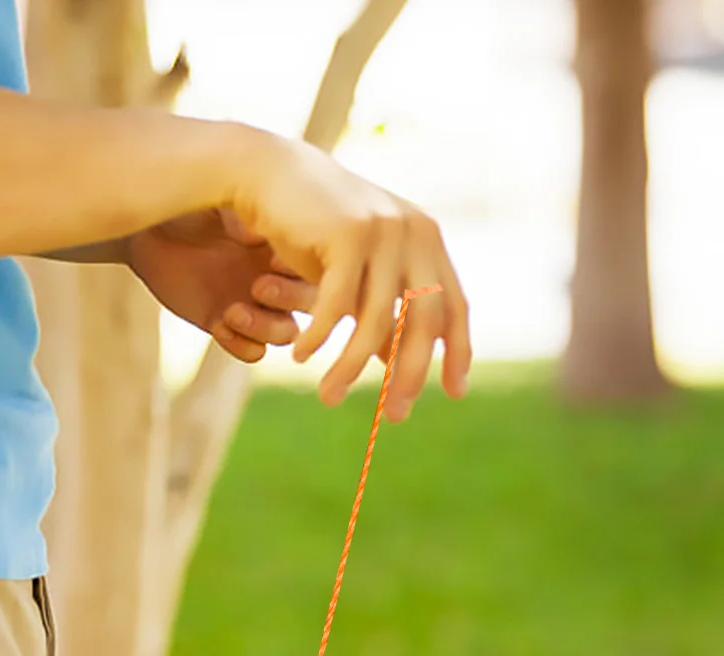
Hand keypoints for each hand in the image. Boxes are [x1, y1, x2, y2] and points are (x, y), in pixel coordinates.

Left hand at [125, 208, 316, 363]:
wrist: (148, 233)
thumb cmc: (185, 208)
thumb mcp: (217, 202)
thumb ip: (244, 213)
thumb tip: (259, 236)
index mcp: (283, 247)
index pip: (315, 270)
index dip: (301, 272)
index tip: (273, 260)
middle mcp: (276, 280)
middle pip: (312, 307)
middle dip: (289, 300)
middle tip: (258, 287)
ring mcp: (255, 307)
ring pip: (286, 334)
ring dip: (265, 328)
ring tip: (232, 312)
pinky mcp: (228, 328)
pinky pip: (253, 351)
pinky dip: (240, 345)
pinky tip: (218, 326)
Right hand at [230, 134, 470, 419]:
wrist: (266, 172)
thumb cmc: (314, 227)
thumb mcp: (360, 272)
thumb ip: (384, 312)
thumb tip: (399, 366)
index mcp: (427, 239)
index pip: (454, 306)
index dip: (457, 352)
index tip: (455, 393)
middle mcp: (413, 232)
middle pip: (423, 321)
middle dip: (410, 373)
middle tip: (394, 416)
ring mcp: (383, 229)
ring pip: (375, 320)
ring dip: (351, 366)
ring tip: (328, 397)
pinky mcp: (348, 233)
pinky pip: (336, 305)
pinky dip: (318, 336)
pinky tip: (302, 357)